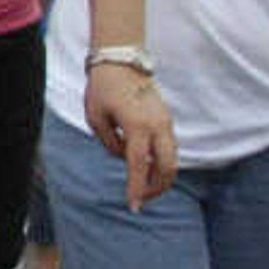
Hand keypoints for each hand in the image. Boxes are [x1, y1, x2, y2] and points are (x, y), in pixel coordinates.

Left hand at [83, 64, 177, 207]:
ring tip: (142, 185)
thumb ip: (110, 144)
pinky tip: (145, 165)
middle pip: (168, 168)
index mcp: (138, 126)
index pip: (140, 166)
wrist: (122, 61)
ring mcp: (166, 122)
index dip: (137, 189)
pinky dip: (160, 161)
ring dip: (160, 175)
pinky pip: (168, 147)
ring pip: (172, 159)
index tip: (134, 207)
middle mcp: (158, 126)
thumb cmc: (103, 89)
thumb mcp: (96, 119)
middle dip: (157, 188)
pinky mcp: (166, 119)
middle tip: (141, 199)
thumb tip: (124, 158)